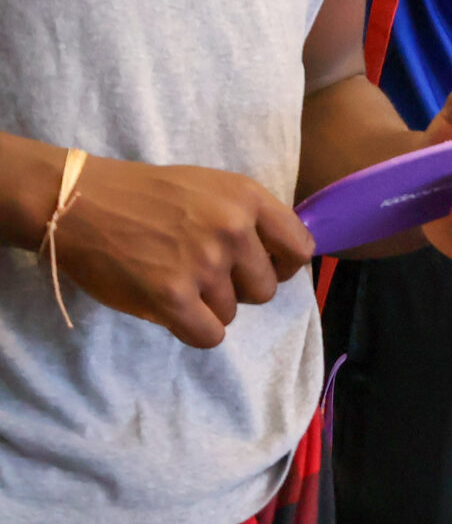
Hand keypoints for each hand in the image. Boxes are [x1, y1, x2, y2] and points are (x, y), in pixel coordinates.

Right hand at [47, 156, 313, 349]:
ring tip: (176, 282)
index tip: (260, 269)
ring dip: (207, 307)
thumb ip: (249, 218)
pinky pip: (208, 335)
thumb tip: (279, 259)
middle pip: (266, 289)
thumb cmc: (147, 195)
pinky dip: (194, 330)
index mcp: (248, 198)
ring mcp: (204, 264)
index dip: (281, 266)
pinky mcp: (172, 297)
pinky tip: (174, 310)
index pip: (300, 249)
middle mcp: (234, 230)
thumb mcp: (213, 188)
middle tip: (205, 277)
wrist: (81, 203)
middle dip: (239, 289)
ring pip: (232, 313)